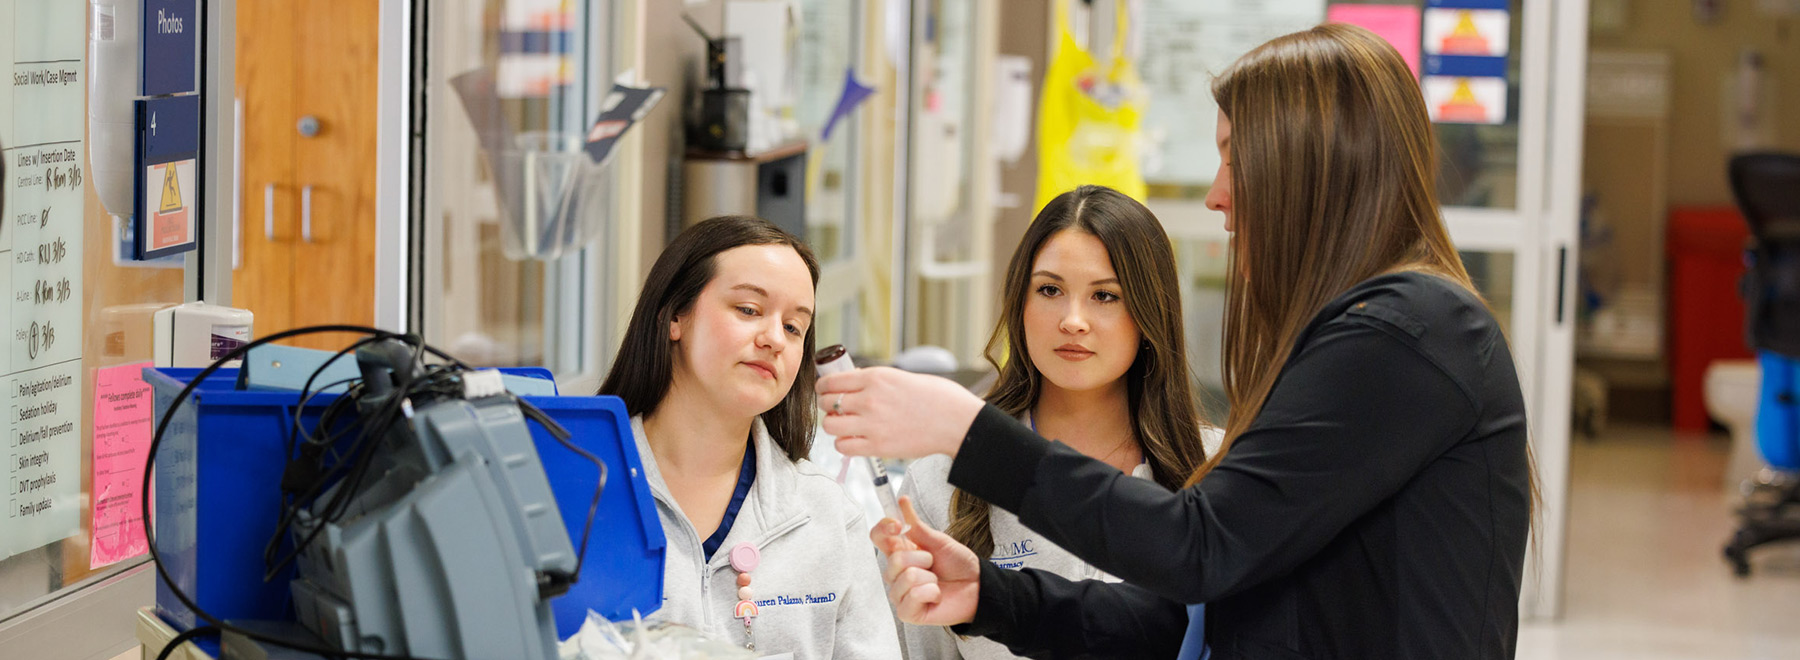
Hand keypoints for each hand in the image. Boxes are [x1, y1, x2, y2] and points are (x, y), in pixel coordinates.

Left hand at [819, 367, 982, 458]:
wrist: (956, 421)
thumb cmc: (936, 397)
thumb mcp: (901, 377)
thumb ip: (874, 381)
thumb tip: (852, 383)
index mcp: (875, 377)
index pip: (830, 381)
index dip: (823, 387)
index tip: (824, 390)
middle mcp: (869, 399)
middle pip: (825, 403)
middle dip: (826, 406)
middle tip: (836, 409)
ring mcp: (872, 424)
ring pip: (830, 426)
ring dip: (834, 426)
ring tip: (845, 425)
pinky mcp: (878, 447)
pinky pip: (843, 447)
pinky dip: (844, 444)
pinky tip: (854, 440)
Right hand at [875, 496, 980, 625]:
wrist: (977, 586)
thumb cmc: (958, 564)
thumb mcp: (938, 540)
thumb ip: (916, 524)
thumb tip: (901, 501)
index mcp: (901, 552)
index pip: (878, 537)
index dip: (884, 528)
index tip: (898, 524)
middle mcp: (896, 573)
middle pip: (894, 559)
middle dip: (922, 558)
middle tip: (933, 563)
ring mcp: (900, 593)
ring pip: (907, 577)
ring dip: (929, 578)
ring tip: (936, 581)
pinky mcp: (907, 612)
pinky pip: (913, 596)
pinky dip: (932, 593)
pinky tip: (936, 595)